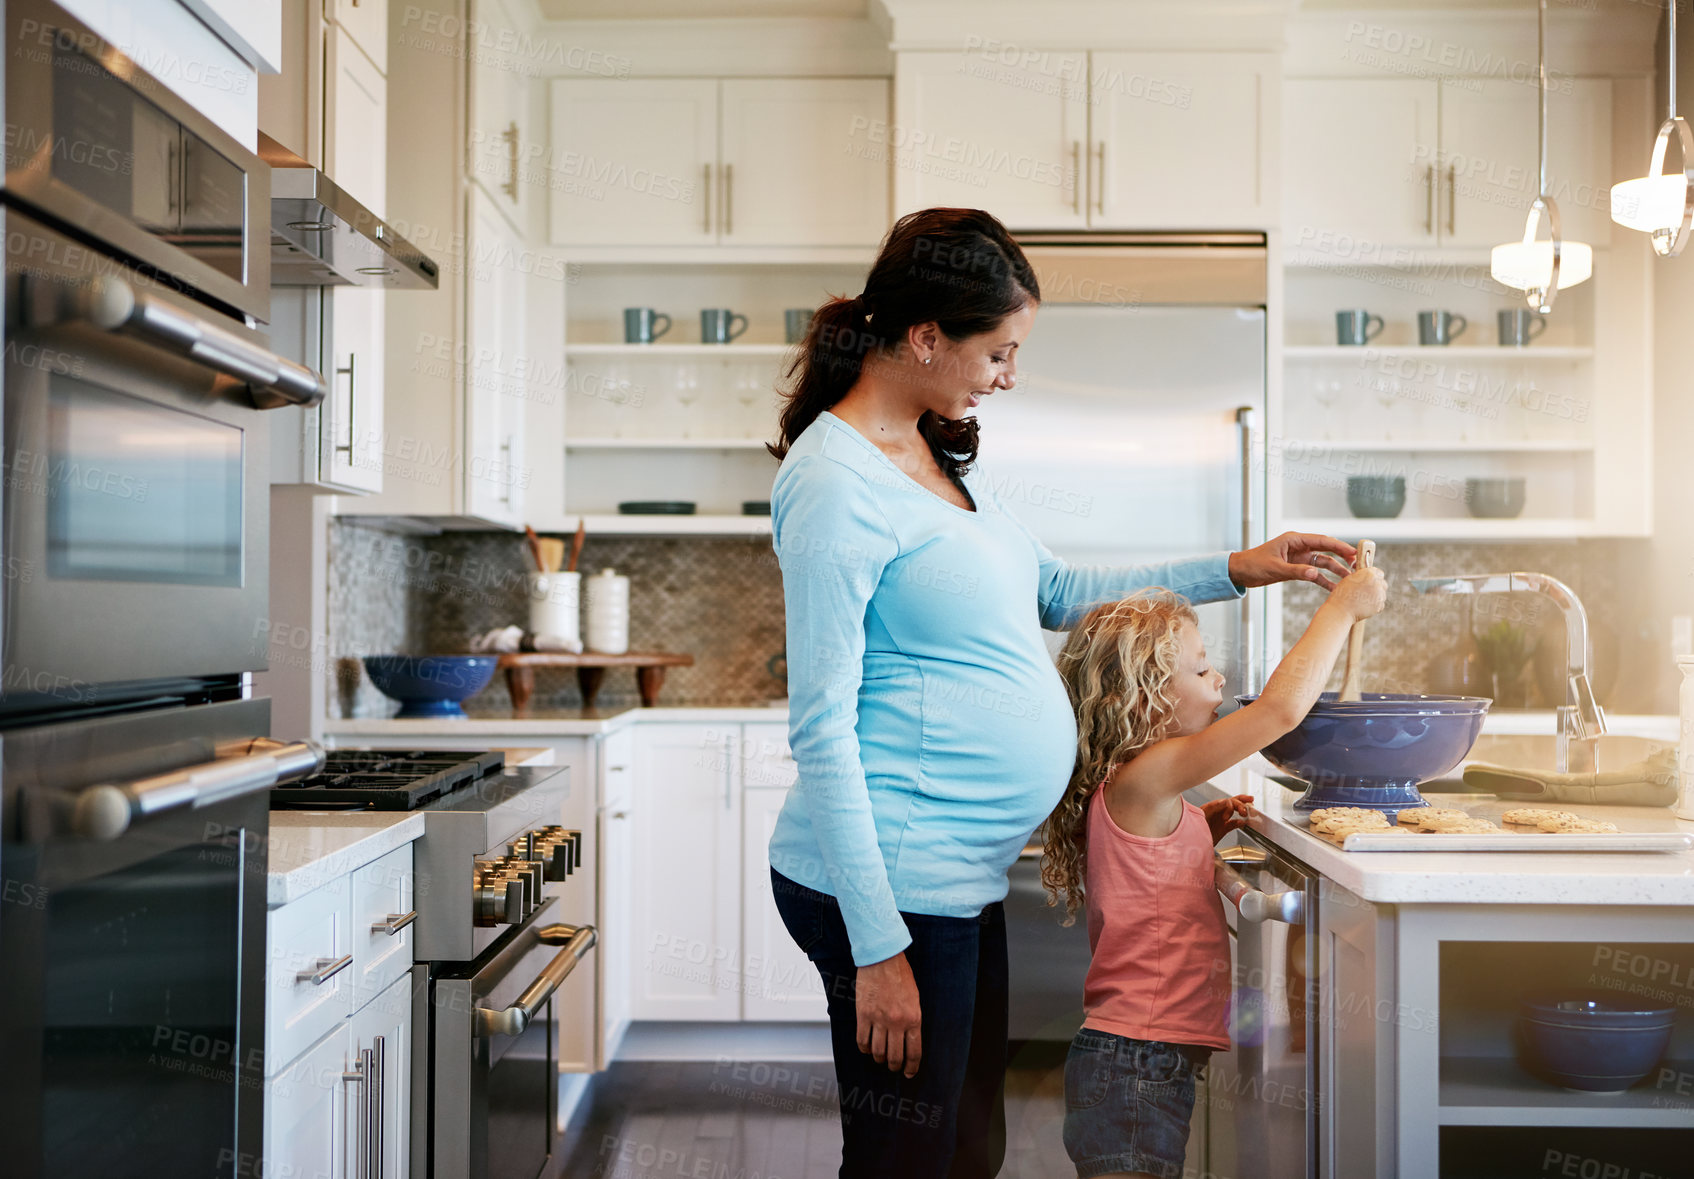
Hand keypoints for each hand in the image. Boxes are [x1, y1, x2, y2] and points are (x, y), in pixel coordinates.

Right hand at [856, 952, 922, 1077]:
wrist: (882, 959)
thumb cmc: (900, 975)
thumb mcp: (914, 999)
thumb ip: (912, 1019)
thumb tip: (908, 1038)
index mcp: (913, 1019)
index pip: (914, 1052)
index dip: (911, 1067)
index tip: (909, 1072)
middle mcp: (897, 1023)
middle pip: (895, 1056)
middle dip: (894, 1066)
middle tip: (893, 1067)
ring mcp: (879, 1020)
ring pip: (878, 1051)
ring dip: (879, 1059)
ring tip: (880, 1058)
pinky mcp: (863, 1015)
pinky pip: (862, 1040)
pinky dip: (864, 1048)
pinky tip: (867, 1048)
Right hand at [1203, 795, 1254, 842]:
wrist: (1193, 842)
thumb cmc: (1204, 836)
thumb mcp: (1222, 830)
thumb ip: (1232, 825)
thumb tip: (1242, 822)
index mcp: (1221, 813)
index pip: (1233, 803)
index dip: (1243, 801)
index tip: (1252, 801)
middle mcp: (1217, 809)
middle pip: (1232, 800)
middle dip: (1243, 802)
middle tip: (1250, 809)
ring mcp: (1212, 809)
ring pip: (1227, 800)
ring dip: (1237, 805)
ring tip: (1242, 813)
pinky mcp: (1206, 809)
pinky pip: (1217, 803)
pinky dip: (1225, 806)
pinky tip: (1228, 813)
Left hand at [1229, 533, 1357, 591]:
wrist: (1239, 572)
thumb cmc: (1253, 564)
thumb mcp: (1275, 568)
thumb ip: (1296, 571)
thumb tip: (1315, 574)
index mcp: (1295, 539)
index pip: (1322, 541)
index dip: (1340, 546)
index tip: (1354, 552)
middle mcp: (1300, 547)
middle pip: (1327, 550)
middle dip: (1343, 557)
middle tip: (1359, 565)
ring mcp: (1299, 558)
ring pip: (1323, 563)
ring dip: (1336, 570)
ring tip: (1351, 579)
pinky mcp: (1296, 568)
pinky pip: (1314, 574)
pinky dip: (1324, 581)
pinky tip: (1335, 589)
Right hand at [1325, 564, 1387, 622]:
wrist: (1341, 611)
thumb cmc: (1342, 594)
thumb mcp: (1349, 579)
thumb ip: (1361, 575)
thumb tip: (1367, 575)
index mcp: (1369, 574)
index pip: (1378, 572)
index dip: (1373, 576)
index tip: (1369, 581)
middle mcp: (1377, 583)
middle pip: (1383, 583)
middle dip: (1377, 586)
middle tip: (1367, 591)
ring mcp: (1380, 595)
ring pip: (1382, 594)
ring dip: (1376, 596)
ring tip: (1364, 599)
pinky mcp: (1380, 606)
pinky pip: (1381, 604)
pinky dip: (1375, 605)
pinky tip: (1365, 606)